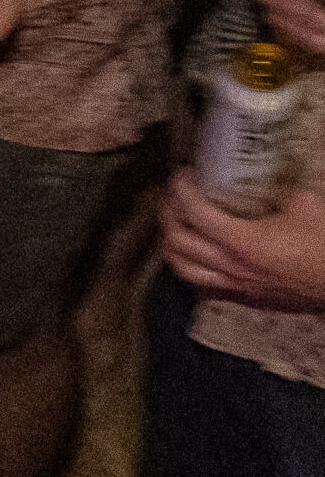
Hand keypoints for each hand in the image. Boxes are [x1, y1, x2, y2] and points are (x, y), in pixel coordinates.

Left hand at [162, 170, 324, 310]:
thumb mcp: (307, 205)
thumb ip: (280, 192)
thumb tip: (268, 184)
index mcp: (243, 242)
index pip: (194, 212)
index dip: (181, 189)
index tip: (182, 176)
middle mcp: (231, 267)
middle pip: (177, 241)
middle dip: (168, 214)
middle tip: (174, 198)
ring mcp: (236, 288)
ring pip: (183, 269)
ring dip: (173, 245)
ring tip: (176, 226)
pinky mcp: (246, 300)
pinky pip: (204, 287)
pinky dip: (192, 270)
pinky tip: (196, 258)